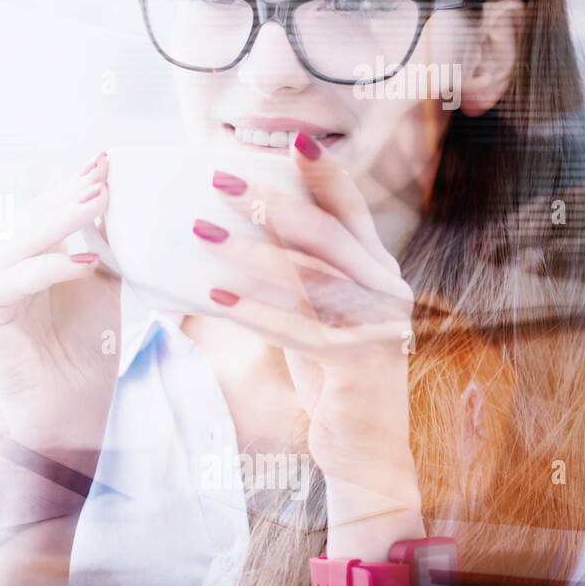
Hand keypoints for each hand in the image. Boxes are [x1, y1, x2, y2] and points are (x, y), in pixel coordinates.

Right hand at [0, 152, 120, 475]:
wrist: (68, 413)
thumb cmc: (84, 355)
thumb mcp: (101, 288)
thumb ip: (101, 247)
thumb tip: (115, 200)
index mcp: (24, 259)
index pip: (46, 212)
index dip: (73, 186)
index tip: (106, 159)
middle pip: (30, 218)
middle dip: (68, 192)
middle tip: (103, 168)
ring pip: (21, 241)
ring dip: (61, 219)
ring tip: (99, 198)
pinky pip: (15, 279)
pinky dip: (51, 267)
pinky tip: (88, 262)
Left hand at [193, 132, 416, 484]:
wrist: (366, 446)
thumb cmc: (329, 372)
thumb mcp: (312, 314)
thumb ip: (289, 276)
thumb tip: (219, 237)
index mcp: (375, 269)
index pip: (350, 209)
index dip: (324, 173)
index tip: (292, 139)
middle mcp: (384, 288)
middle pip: (325, 232)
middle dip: (269, 201)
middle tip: (218, 180)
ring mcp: (376, 325)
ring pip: (310, 276)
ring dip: (250, 252)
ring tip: (200, 234)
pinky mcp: (357, 364)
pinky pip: (298, 331)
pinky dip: (254, 312)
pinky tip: (212, 300)